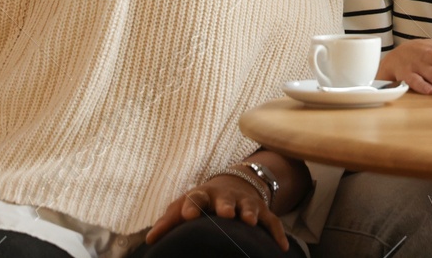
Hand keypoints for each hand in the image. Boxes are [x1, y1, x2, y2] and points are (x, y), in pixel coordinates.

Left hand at [145, 173, 288, 250]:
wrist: (236, 184)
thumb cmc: (204, 201)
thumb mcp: (185, 206)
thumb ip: (169, 221)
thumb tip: (150, 240)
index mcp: (204, 195)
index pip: (196, 197)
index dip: (192, 206)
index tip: (188, 216)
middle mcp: (226, 197)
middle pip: (225, 198)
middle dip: (225, 204)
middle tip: (224, 213)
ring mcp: (246, 203)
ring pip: (250, 206)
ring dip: (249, 212)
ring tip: (248, 222)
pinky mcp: (263, 212)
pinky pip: (272, 222)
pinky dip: (277, 234)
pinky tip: (281, 248)